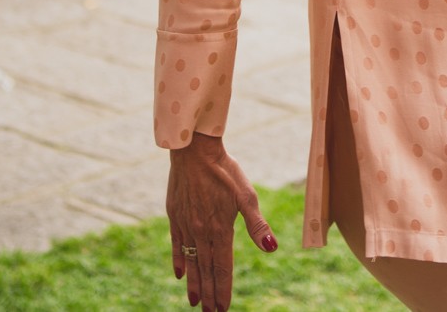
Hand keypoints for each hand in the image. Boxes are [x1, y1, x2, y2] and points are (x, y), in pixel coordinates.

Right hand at [168, 132, 276, 311]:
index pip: (222, 267)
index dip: (224, 289)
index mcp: (220, 229)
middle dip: (209, 294)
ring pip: (190, 261)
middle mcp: (201, 231)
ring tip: (194, 303)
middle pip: (205, 270)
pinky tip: (180, 275)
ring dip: (194, 284)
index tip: (223, 309)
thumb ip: (257, 224)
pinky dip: (179, 261)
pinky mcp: (175, 216)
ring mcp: (185, 225)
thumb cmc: (226, 171)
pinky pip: (176, 245)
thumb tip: (272, 247)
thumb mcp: (246, 195)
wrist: (195, 150)